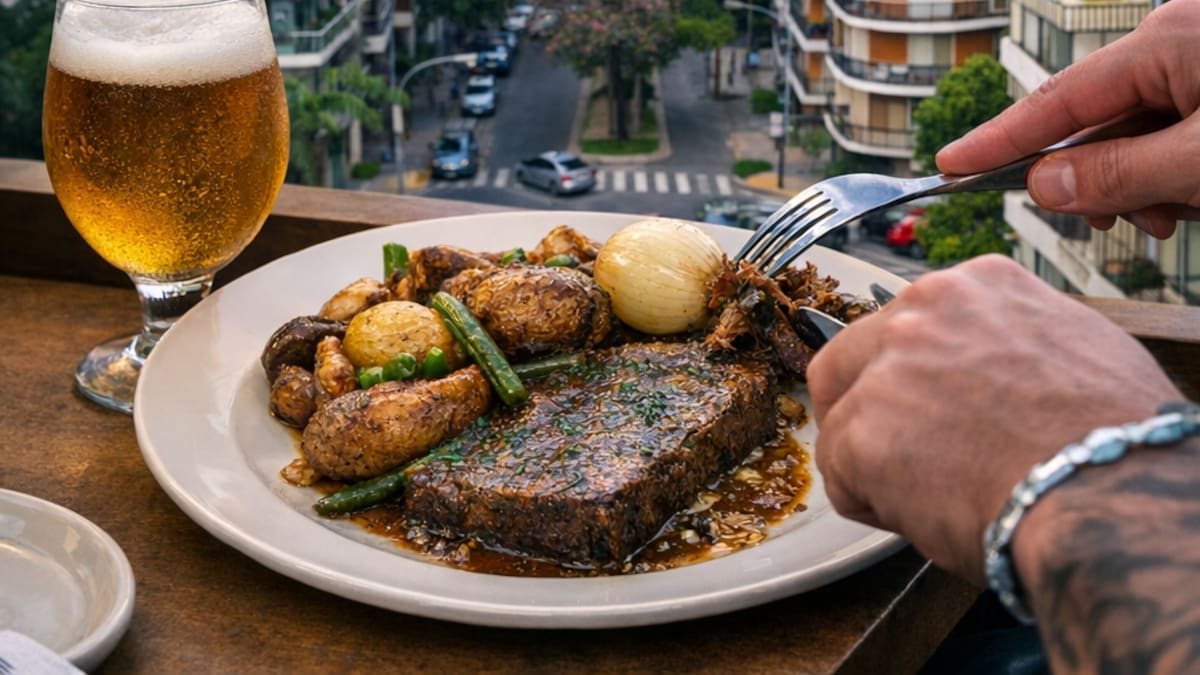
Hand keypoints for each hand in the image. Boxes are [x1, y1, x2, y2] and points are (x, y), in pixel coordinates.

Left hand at [805, 255, 1181, 582]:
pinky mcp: (859, 431)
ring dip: (875, 462)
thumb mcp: (1073, 348)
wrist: (1108, 489)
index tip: (927, 404)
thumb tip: (995, 375)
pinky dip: (870, 503)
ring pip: (845, 420)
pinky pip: (840, 475)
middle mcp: (921, 311)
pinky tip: (921, 515)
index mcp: (974, 285)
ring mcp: (884, 368)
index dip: (913, 374)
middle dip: (866, 406)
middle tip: (897, 451)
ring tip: (933, 495)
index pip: (911, 323)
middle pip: (854, 358)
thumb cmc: (1111, 437)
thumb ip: (1009, 345)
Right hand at [935, 0, 1199, 237]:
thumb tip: (1041, 184)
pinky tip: (1189, 200)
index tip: (950, 165)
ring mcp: (1198, 66)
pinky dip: (1169, 176)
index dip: (998, 139)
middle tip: (1108, 222)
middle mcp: (1175, 44)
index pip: (1056, 99)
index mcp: (1165, 42)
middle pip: (1096, 124)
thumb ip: (1119, 172)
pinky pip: (1167, 137)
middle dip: (1098, 180)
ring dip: (1140, 186)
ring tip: (1170, 215)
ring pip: (1133, 138)